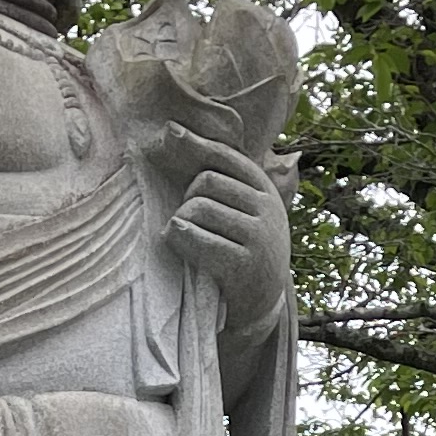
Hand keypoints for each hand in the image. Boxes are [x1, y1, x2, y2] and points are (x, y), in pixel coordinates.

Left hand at [145, 105, 290, 350]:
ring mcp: (258, 237)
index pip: (226, 156)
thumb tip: (172, 131)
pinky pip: (198, 239)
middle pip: (207, 181)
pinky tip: (175, 240)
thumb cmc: (243, 249)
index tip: (169, 132)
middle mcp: (267, 208)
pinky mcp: (243, 265)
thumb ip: (222, 181)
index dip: (196, 144)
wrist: (262, 304)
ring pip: (199, 207)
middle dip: (187, 197)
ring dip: (181, 220)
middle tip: (186, 218)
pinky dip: (179, 238)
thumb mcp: (246, 212)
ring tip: (182, 234)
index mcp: (265, 189)